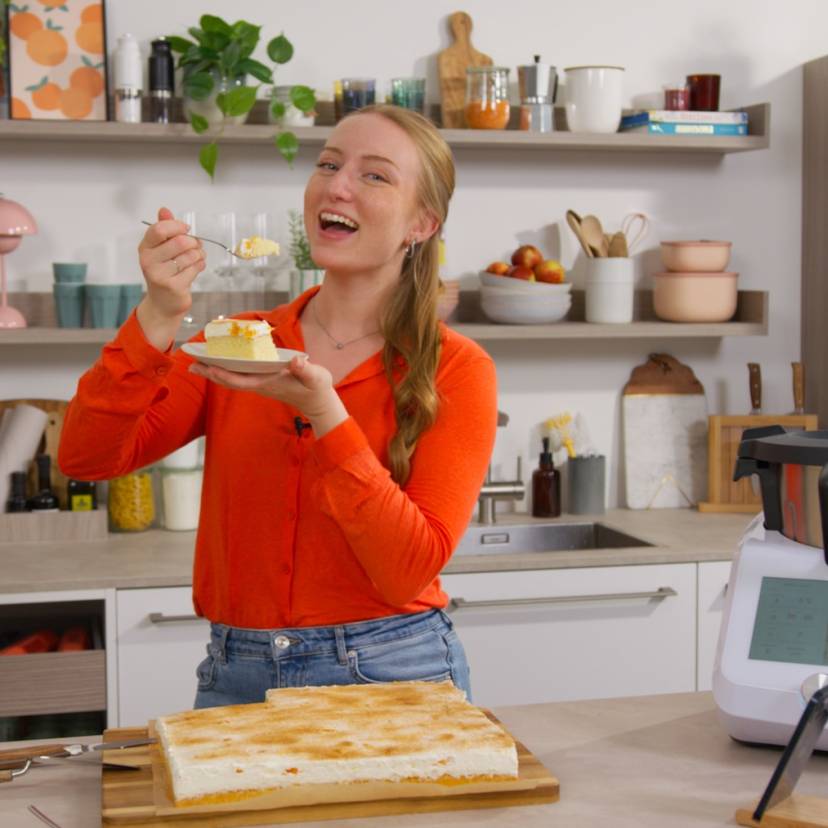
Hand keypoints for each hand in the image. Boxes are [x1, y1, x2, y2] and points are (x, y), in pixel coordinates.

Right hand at [136, 207, 205, 349]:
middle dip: (193, 242)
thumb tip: (164, 209)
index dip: (177, 226)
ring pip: (190, 255)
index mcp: (145, 248)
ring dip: (199, 254)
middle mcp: (149, 261)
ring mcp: (160, 275)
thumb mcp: (160, 249)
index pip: (160, 229)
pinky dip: (200, 265)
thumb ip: (164, 228)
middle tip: (195, 246)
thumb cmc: (164, 273)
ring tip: (196, 258)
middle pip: (179, 242)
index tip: (186, 229)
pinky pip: (195, 268)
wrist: (163, 304)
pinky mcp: (174, 286)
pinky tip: (196, 268)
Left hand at [189, 354, 348, 436]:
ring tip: (197, 365)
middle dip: (211, 373)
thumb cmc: (317, 388)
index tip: (207, 367)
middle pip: (230, 380)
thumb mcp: (316, 377)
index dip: (223, 374)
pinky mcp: (263, 382)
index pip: (240, 380)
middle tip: (191, 365)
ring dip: (214, 372)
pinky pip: (239, 377)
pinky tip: (218, 364)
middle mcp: (261, 385)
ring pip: (232, 379)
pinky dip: (225, 371)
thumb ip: (305, 369)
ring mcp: (261, 384)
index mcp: (269, 383)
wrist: (319, 402)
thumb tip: (295, 361)